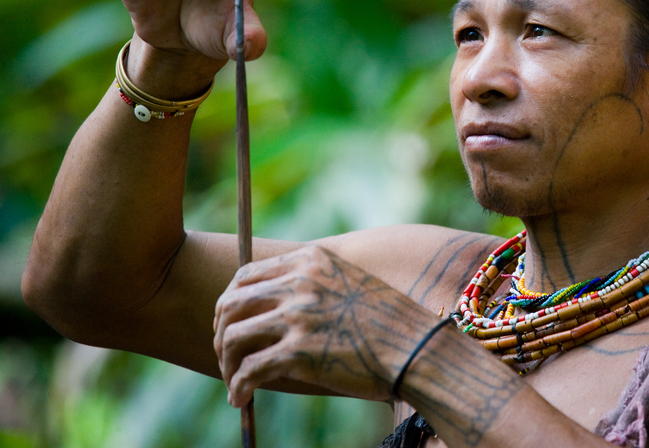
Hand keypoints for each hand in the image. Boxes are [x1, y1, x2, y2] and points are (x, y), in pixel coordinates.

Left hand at [213, 246, 425, 406]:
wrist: (415, 347)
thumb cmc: (390, 321)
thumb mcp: (351, 281)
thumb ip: (316, 282)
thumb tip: (278, 304)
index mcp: (311, 261)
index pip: (246, 275)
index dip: (231, 301)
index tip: (231, 322)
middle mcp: (300, 283)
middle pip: (232, 303)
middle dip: (221, 331)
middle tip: (226, 353)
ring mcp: (298, 316)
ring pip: (233, 337)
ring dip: (227, 362)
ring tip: (234, 380)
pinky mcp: (299, 352)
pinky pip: (249, 370)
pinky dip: (238, 387)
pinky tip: (241, 398)